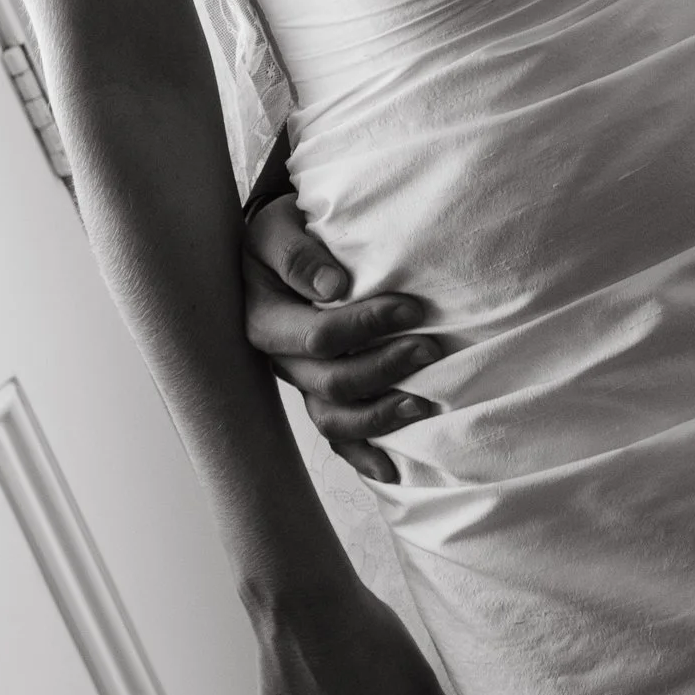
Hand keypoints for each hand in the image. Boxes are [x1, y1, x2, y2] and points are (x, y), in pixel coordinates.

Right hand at [242, 192, 443, 482]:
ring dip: (380, 415)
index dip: (368, 327)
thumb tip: (332, 288)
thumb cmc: (282, 230)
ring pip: (333, 419)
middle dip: (386, 369)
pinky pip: (334, 436)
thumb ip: (297, 254)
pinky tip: (391, 468)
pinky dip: (362, 455)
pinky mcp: (316, 393)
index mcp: (263, 318)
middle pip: (331, 383)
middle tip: (430, 350)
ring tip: (423, 404)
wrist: (276, 245)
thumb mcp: (278, 226)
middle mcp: (278, 359)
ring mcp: (299, 381)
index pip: (318, 336)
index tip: (413, 308)